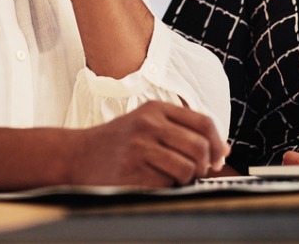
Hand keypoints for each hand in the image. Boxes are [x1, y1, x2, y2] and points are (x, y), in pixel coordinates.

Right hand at [67, 101, 229, 186]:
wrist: (76, 155)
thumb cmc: (116, 142)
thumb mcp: (146, 124)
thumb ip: (182, 131)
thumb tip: (223, 151)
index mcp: (156, 109)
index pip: (203, 122)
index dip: (217, 143)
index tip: (219, 158)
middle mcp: (149, 124)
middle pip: (199, 147)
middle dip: (204, 166)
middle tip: (197, 173)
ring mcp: (139, 148)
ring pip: (186, 169)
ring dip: (186, 180)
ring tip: (173, 179)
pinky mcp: (132, 171)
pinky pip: (165, 185)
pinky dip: (165, 189)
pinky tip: (152, 183)